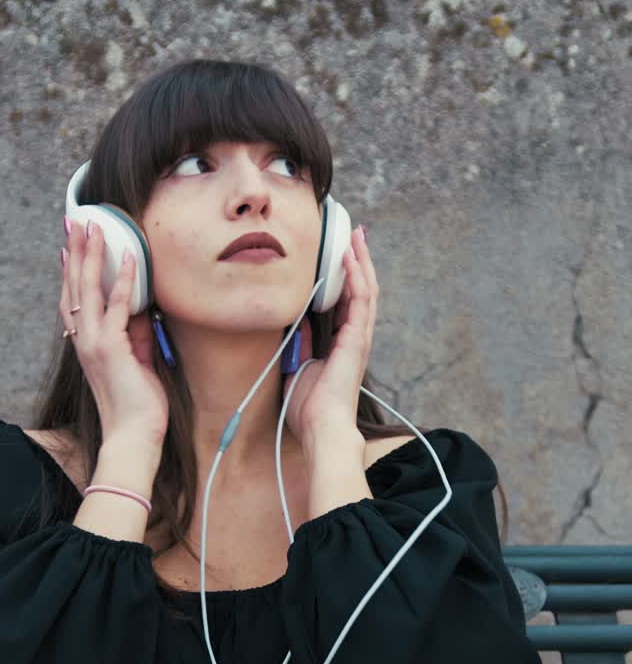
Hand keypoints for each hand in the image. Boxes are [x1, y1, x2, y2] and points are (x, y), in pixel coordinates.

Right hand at [60, 219, 169, 445]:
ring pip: (89, 289)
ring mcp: (94, 343)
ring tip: (93, 226)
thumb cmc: (137, 406)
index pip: (72, 300)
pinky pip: (118, 306)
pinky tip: (129, 257)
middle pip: (74, 286)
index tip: (68, 247)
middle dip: (75, 251)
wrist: (134, 436)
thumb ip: (137, 334)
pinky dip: (123, 280)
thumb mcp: (138, 361)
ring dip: (92, 254)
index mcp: (86, 345)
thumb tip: (143, 308)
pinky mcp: (112, 347)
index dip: (69, 272)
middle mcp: (84, 341)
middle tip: (75, 221)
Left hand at [282, 225, 378, 445]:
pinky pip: (361, 301)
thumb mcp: (297, 367)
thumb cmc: (309, 408)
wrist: (321, 428)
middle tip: (354, 235)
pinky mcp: (358, 340)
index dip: (346, 277)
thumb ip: (300, 343)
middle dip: (359, 261)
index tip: (340, 255)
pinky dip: (356, 276)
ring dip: (361, 261)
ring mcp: (359, 338)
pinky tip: (351, 257)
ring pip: (366, 290)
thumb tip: (296, 321)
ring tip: (357, 236)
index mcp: (342, 345)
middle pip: (362, 290)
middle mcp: (355, 338)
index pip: (347, 302)